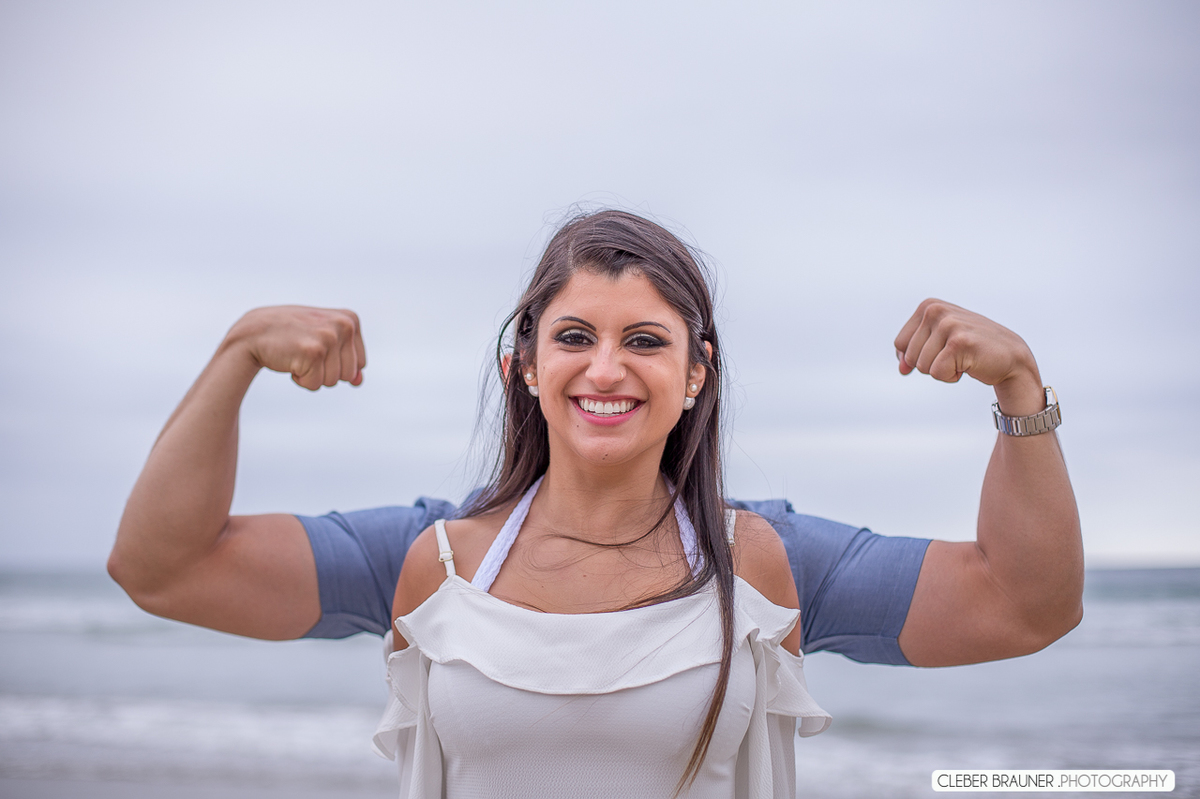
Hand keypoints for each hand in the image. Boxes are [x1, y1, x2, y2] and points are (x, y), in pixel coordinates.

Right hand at [227, 306, 365, 390]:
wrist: (253, 332)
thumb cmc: (290, 335)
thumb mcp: (323, 339)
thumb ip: (345, 358)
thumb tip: (359, 381)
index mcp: (350, 319)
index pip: (359, 363)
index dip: (335, 364)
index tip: (317, 347)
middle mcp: (344, 325)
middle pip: (348, 374)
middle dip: (325, 372)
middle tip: (304, 351)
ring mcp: (329, 337)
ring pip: (332, 381)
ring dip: (312, 375)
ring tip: (296, 354)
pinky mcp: (314, 352)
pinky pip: (315, 385)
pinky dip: (301, 380)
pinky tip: (289, 360)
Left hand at [894, 299, 1042, 413]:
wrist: (1010, 357)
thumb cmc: (972, 349)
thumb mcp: (938, 342)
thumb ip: (914, 352)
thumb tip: (902, 369)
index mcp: (928, 306)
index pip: (899, 344)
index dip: (917, 356)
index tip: (942, 349)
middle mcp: (936, 310)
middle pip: (909, 357)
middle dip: (931, 364)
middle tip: (956, 354)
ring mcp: (948, 324)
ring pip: (922, 366)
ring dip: (943, 370)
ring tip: (963, 358)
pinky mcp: (959, 342)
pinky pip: (937, 373)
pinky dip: (951, 377)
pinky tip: (969, 365)